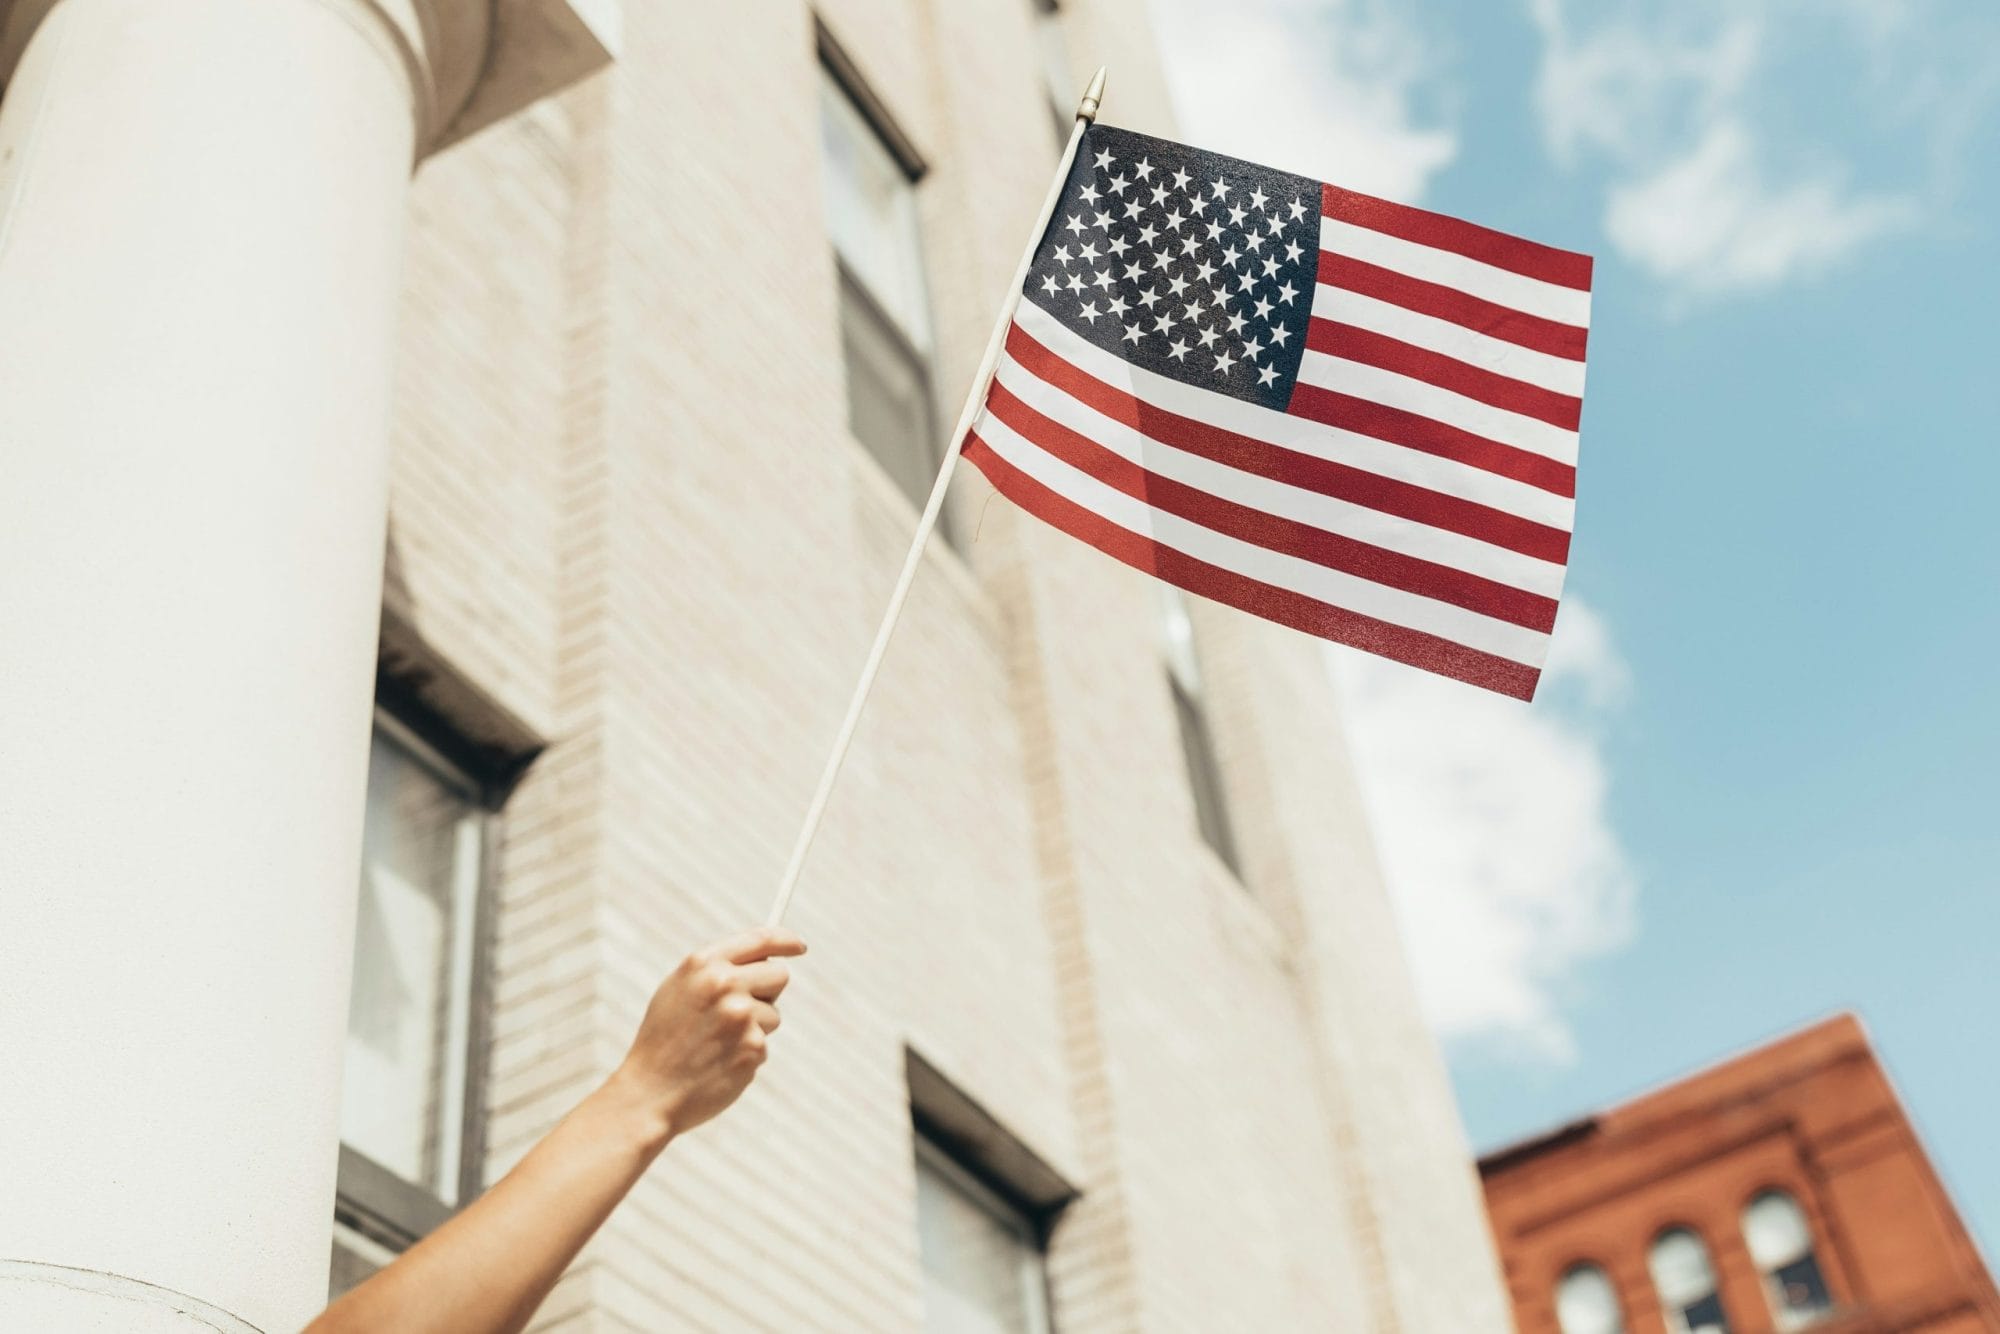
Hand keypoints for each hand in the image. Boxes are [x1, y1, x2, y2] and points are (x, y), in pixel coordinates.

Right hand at [608, 926, 806, 1143]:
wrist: (649, 1092)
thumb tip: (765, 956)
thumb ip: (717, 969)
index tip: (799, 946)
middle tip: (740, 1012)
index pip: (760, 939)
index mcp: (702, 964)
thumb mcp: (678, 990)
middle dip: (768, 992)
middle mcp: (724, 984)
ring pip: (773, 1014)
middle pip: (779, 975)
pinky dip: (747, 1054)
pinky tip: (719, 1064)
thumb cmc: (664, 1040)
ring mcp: (741, 1015)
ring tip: (718, 1044)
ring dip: (755, 1028)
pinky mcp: (753, 1047)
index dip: (785, 940)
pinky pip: (763, 1044)